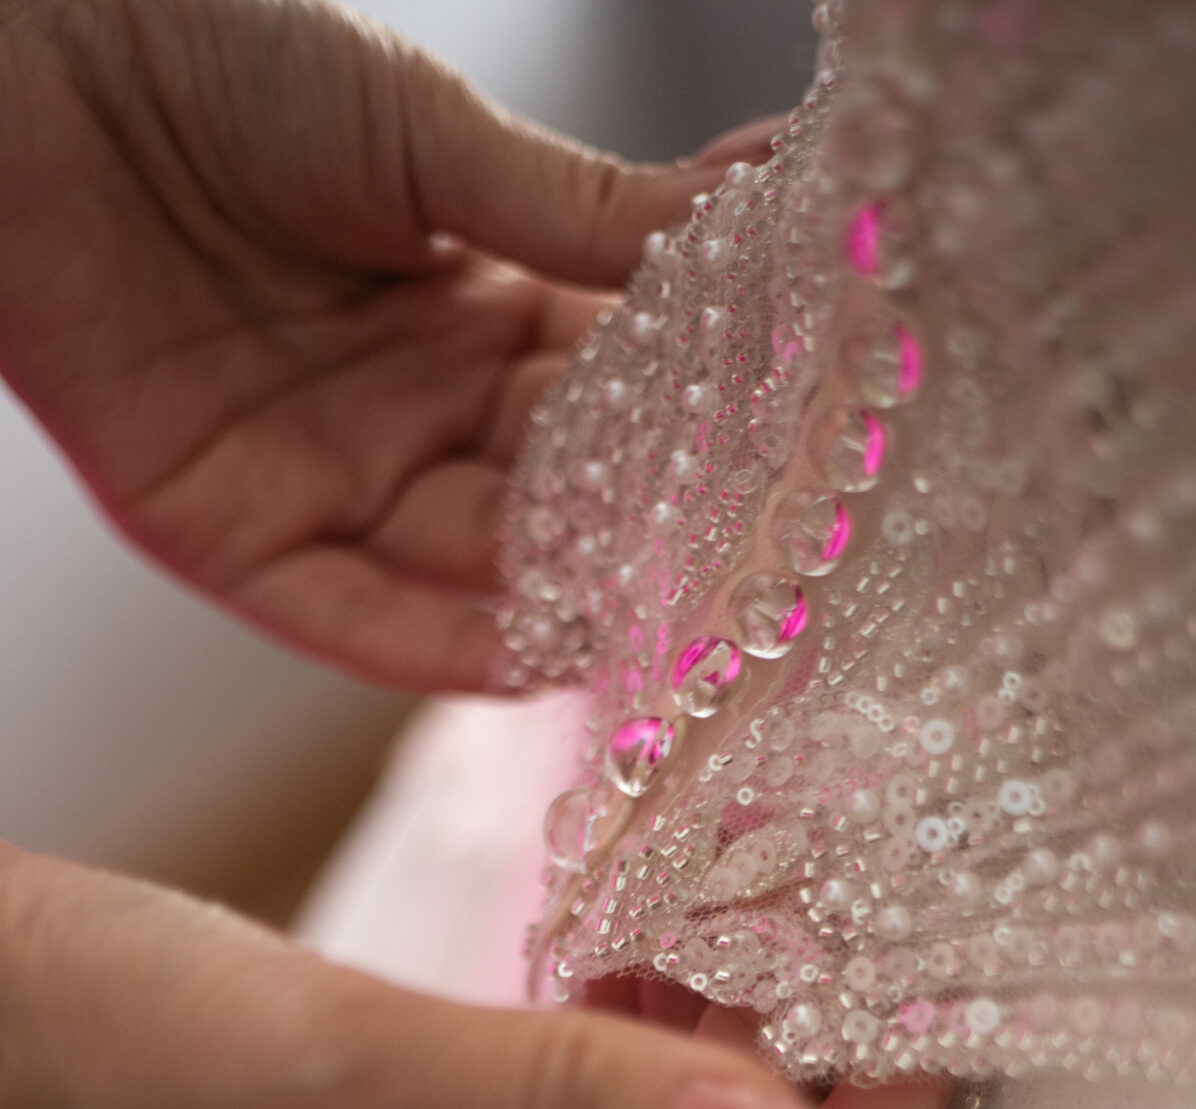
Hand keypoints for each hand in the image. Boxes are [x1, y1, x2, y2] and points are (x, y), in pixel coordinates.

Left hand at [0, 0, 708, 690]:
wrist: (36, 63)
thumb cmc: (223, 55)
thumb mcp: (434, 138)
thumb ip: (593, 216)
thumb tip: (775, 204)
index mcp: (476, 313)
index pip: (618, 401)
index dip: (703, 429)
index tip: (810, 453)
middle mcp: (416, 415)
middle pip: (559, 505)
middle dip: (651, 539)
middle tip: (764, 568)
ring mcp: (330, 482)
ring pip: (472, 575)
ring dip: (568, 601)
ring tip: (672, 619)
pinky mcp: (233, 539)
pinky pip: (351, 619)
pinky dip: (440, 643)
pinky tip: (536, 654)